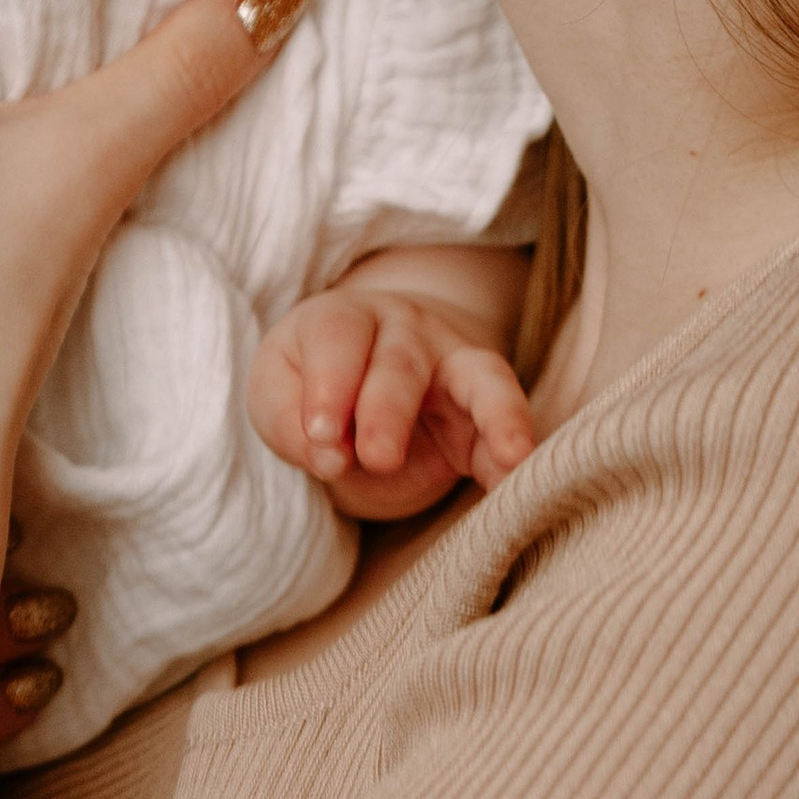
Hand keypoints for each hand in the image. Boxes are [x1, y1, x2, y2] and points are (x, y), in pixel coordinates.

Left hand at [248, 286, 537, 517]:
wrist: (364, 379)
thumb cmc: (310, 384)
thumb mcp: (276, 396)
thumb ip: (290, 424)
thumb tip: (331, 456)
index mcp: (343, 320)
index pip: (337, 336)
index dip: (330, 384)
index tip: (322, 435)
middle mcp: (404, 330)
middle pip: (401, 361)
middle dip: (389, 409)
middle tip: (377, 458)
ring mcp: (455, 363)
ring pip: (481, 377)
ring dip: (495, 415)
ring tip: (511, 455)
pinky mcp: (485, 406)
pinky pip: (508, 422)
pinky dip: (517, 450)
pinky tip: (521, 478)